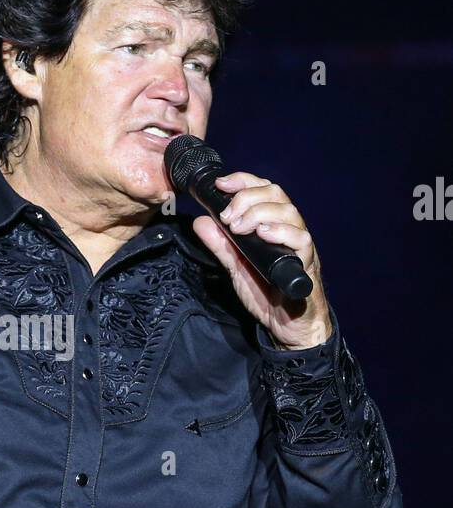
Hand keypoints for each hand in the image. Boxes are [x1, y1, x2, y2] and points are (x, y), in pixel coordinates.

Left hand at [191, 171, 332, 349]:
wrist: (288, 327)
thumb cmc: (267, 294)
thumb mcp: (236, 267)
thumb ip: (220, 245)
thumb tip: (201, 221)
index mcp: (273, 225)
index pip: (263, 190)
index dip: (244, 181)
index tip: (222, 184)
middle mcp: (289, 229)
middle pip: (276, 194)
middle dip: (247, 198)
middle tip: (227, 216)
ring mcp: (299, 245)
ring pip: (289, 212)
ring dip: (259, 213)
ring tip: (239, 227)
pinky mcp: (307, 263)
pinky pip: (302, 239)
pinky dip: (281, 232)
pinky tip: (264, 234)